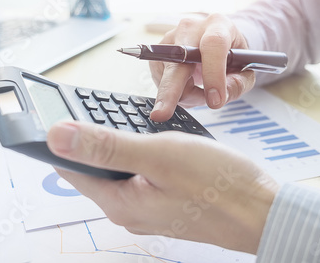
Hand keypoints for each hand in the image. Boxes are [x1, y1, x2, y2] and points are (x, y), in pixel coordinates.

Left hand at [47, 121, 278, 254]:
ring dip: (118, 147)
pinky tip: (154, 142)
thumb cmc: (218, 183)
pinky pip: (141, 177)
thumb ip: (106, 147)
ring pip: (119, 172)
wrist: (264, 211)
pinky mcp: (166, 204)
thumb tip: (56, 137)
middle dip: (92, 140)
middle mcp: (129, 211)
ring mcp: (148, 210)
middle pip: (94, 170)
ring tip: (127, 122)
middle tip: (99, 109)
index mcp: (119, 202)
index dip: (61, 140)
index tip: (59, 113)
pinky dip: (140, 156)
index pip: (70, 168)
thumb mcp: (158, 154)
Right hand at [149, 14, 255, 121]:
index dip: (213, 74)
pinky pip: (162, 82)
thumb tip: (219, 97)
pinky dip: (176, 92)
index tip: (215, 101)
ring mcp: (170, 39)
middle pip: (178, 60)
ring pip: (170, 78)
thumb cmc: (231, 54)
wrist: (215, 40)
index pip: (213, 45)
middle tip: (162, 114)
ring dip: (185, 95)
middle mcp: (190, 28)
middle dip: (170, 90)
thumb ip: (238, 83)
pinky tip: (188, 84)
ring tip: (200, 90)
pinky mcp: (157, 52)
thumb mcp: (245, 68)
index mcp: (218, 25)